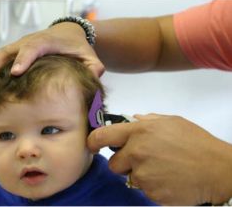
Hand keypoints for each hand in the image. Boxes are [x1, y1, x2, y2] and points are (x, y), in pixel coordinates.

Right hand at [0, 22, 104, 88]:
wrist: (68, 34)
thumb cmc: (77, 47)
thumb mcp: (89, 56)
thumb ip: (93, 67)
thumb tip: (93, 79)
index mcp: (48, 42)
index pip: (33, 47)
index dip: (23, 58)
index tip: (15, 72)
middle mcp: (31, 42)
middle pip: (9, 50)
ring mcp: (21, 46)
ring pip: (0, 55)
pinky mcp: (17, 52)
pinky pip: (0, 59)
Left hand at [88, 113, 231, 204]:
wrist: (217, 169)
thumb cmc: (196, 142)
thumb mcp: (172, 122)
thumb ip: (148, 120)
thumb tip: (132, 118)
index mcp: (140, 132)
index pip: (103, 135)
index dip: (93, 141)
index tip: (92, 144)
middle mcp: (136, 152)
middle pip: (113, 163)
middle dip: (124, 163)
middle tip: (143, 160)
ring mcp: (142, 174)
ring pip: (129, 177)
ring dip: (140, 175)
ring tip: (161, 169)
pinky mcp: (150, 192)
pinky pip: (143, 189)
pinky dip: (152, 186)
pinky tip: (167, 179)